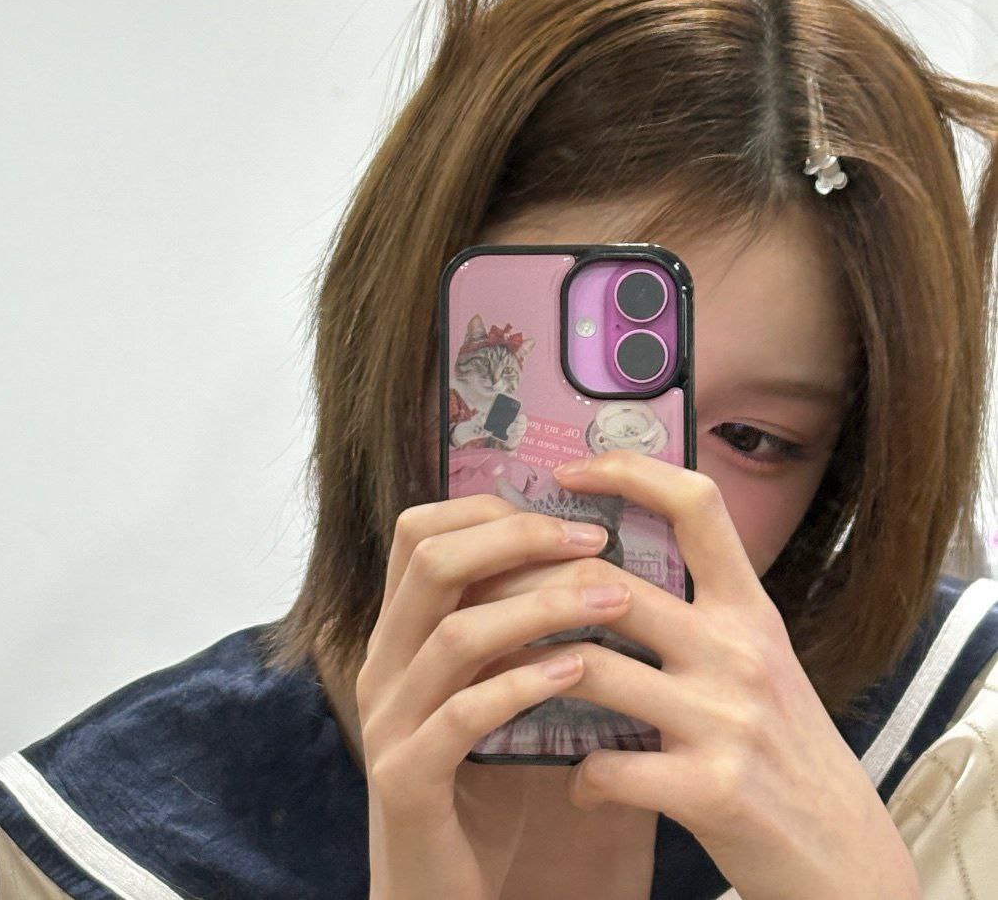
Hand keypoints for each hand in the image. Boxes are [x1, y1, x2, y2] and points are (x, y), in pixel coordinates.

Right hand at [357, 492, 635, 899]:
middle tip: (594, 541)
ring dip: (539, 607)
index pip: (417, 533)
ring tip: (610, 601)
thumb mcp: (493, 691)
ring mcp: (387, 721)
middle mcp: (382, 664)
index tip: (563, 511)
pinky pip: (462, 715)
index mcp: (398, 633)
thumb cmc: (481, 788)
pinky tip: (578, 672)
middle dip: (517, 538)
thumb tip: (591, 561)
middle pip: (431, 562)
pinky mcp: (406, 780)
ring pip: (454, 634)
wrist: (438, 894)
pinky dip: (522, 685)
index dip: (486, 508)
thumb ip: (516, 633)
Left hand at [473, 447, 920, 899]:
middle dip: (530, 586)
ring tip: (497, 680)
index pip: (695, 503)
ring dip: (529, 674)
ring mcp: (725, 718)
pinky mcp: (711, 789)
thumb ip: (701, 616)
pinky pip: (610, 765)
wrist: (850, 860)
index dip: (629, 471)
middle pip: (610, 584)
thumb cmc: (788, 755)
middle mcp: (739, 650)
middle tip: (481, 592)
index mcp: (749, 610)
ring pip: (593, 668)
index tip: (570, 472)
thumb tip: (606, 569)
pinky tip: (578, 782)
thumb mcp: (760, 663)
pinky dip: (582, 775)